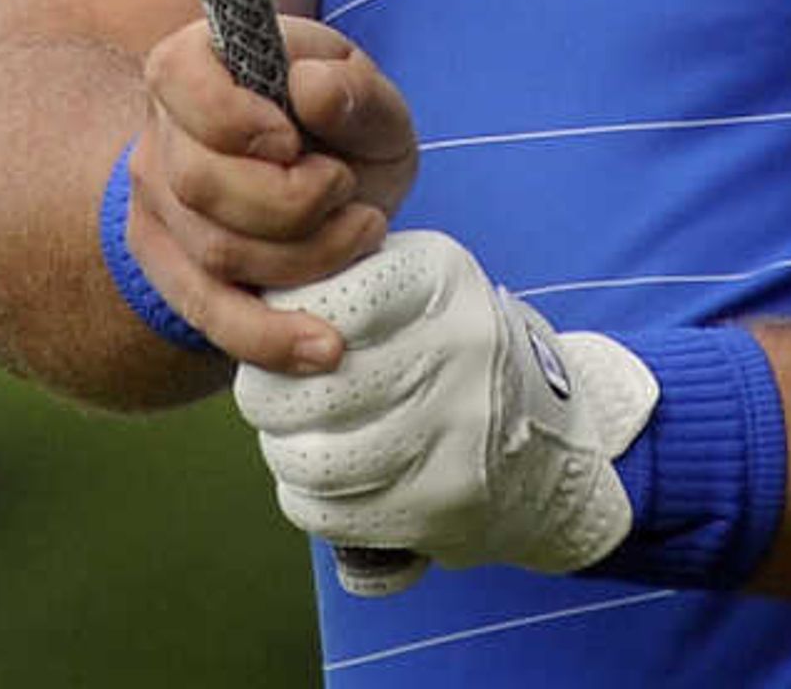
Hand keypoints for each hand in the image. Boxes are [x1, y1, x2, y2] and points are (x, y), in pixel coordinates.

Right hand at [118, 15, 417, 374]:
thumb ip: (352, 88)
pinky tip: (323, 345)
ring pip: (214, 253)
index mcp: (195, 65)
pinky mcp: (173, 273)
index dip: (235, 118)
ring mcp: (158, 209)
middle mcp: (161, 135)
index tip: (292, 139)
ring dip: (306, 256)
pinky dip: (271, 337)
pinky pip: (211, 316)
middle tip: (347, 188)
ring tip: (361, 230)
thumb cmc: (342, 129)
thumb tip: (311, 88)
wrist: (320, 183)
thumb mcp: (366, 97)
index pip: (179, 80)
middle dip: (292, 201)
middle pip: (198, 181)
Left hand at [238, 229, 656, 581]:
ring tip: (293, 440)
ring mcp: (455, 433)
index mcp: (441, 280)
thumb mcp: (416, 288)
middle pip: (307, 387)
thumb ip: (340, 283)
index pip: (323, 301)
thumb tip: (249, 313)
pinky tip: (320, 483)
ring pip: (310, 457)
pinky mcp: (444, 505)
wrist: (541, 445)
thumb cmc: (446, 354)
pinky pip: (329, 511)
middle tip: (271, 397)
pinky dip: (306, 500)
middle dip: (266, 397)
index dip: (278, 325)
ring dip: (283, 453)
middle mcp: (457, 351)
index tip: (276, 335)